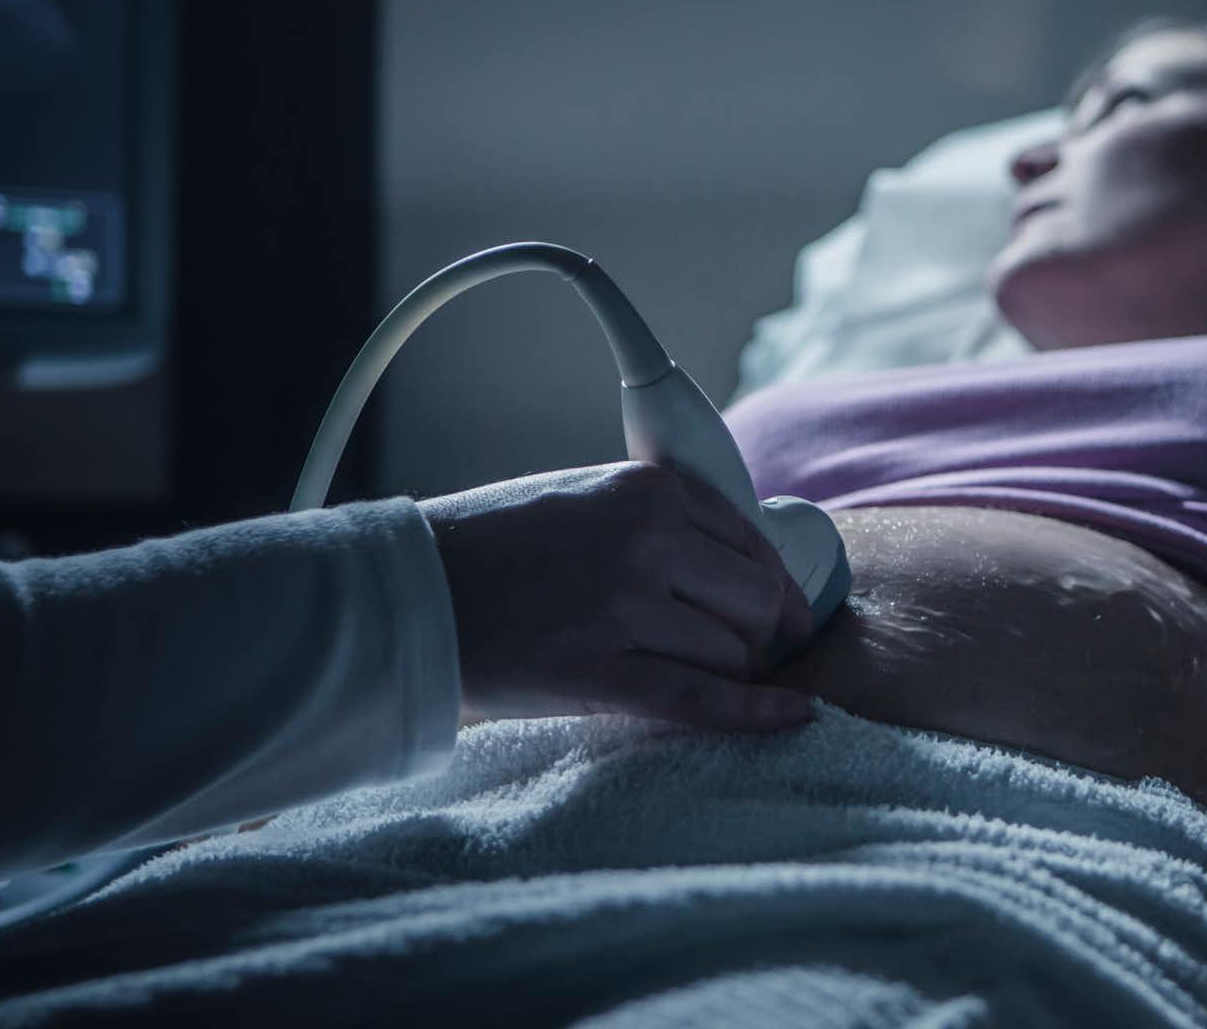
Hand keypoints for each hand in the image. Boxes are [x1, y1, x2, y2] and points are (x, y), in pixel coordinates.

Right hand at [420, 461, 814, 730]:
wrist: (412, 595)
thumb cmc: (497, 550)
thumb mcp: (588, 500)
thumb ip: (664, 523)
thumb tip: (749, 572)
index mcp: (650, 489)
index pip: (754, 545)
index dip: (772, 590)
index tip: (781, 616)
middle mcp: (648, 539)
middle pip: (758, 603)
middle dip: (758, 636)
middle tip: (739, 657)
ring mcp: (626, 606)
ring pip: (732, 655)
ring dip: (724, 676)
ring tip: (675, 673)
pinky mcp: (601, 671)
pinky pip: (704, 700)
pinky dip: (757, 714)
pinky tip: (794, 716)